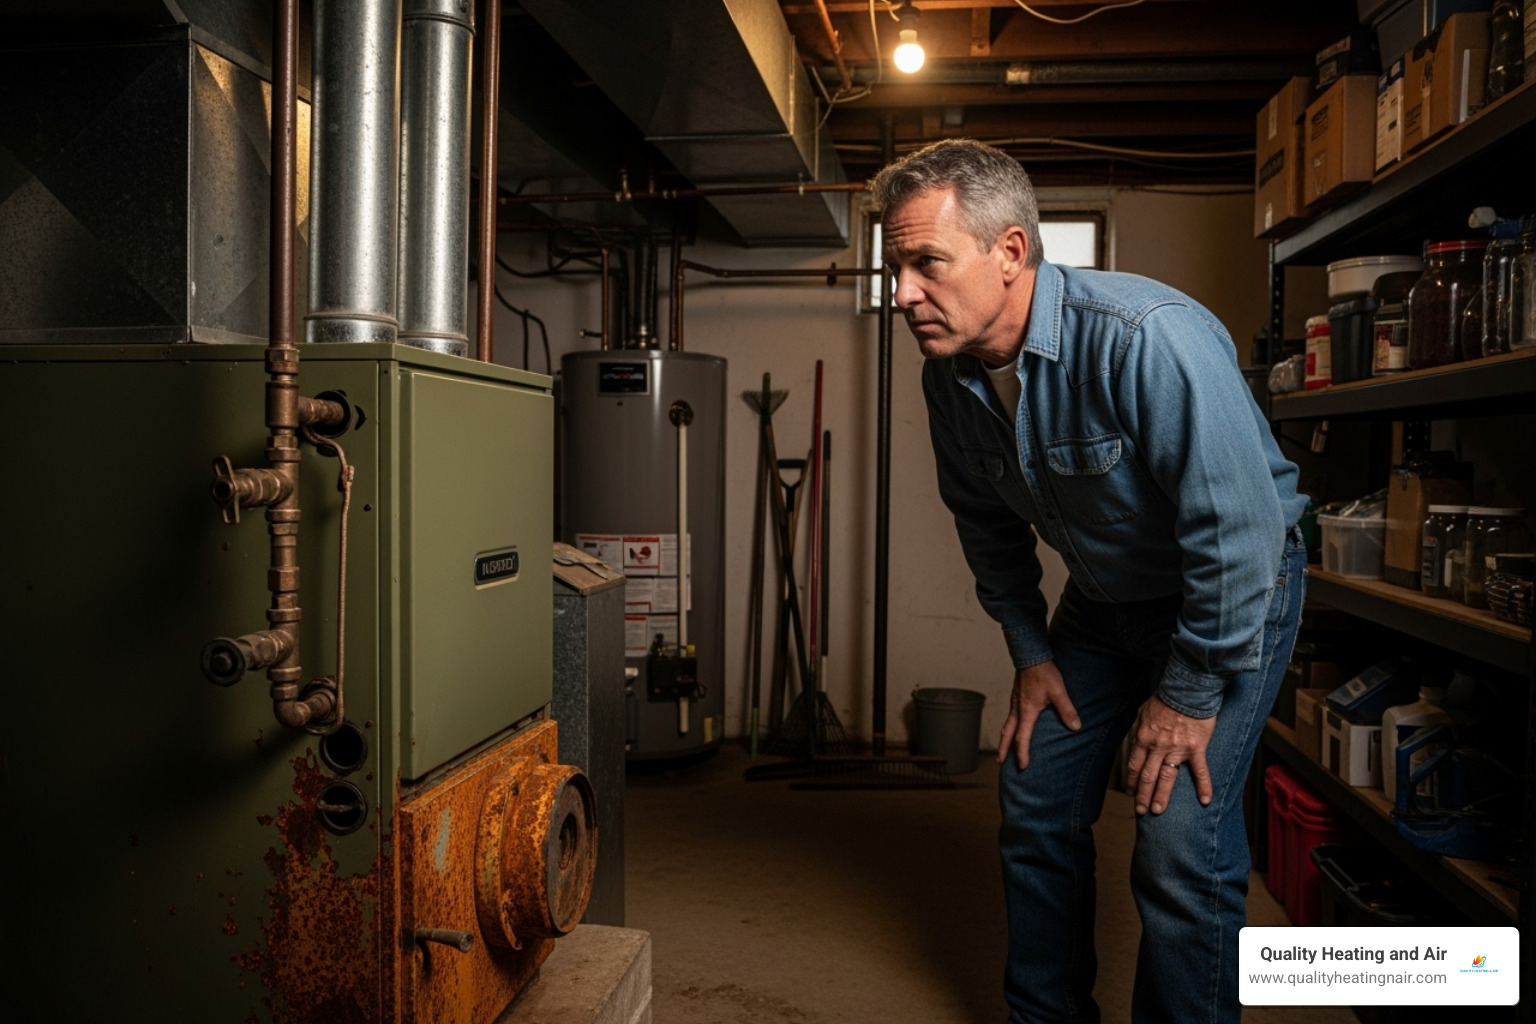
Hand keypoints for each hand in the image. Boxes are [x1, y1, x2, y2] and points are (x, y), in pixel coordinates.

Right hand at [997, 661, 1080, 769]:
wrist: (1031, 655)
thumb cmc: (1043, 673)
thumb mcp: (1059, 692)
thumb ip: (1067, 710)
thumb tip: (1075, 727)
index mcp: (1026, 712)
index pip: (1022, 738)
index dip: (1022, 753)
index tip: (1023, 766)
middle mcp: (1017, 709)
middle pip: (1007, 734)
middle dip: (1003, 749)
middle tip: (1000, 762)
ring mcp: (1015, 702)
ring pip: (1007, 724)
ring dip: (1005, 738)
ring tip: (1004, 747)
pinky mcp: (1016, 696)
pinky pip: (1010, 716)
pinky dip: (1009, 726)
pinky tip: (1015, 725)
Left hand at [1125, 694, 1216, 814]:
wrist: (1186, 690)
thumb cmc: (1164, 699)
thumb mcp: (1142, 712)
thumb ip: (1137, 730)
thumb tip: (1133, 743)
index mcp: (1143, 738)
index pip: (1135, 766)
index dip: (1132, 781)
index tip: (1131, 793)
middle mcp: (1157, 746)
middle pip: (1148, 776)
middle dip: (1143, 795)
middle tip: (1141, 811)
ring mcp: (1177, 749)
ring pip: (1167, 777)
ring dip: (1161, 796)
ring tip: (1158, 810)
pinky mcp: (1195, 748)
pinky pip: (1200, 770)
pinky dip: (1203, 786)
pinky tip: (1205, 800)